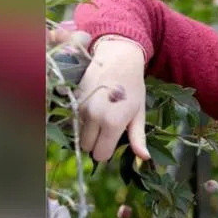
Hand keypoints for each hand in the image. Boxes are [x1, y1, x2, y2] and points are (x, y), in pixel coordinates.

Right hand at [75, 36, 148, 161]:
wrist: (117, 59)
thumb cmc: (133, 88)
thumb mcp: (139, 114)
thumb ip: (138, 138)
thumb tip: (144, 158)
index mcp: (112, 124)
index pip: (101, 155)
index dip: (106, 151)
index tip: (112, 141)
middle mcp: (94, 117)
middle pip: (87, 147)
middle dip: (95, 143)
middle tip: (107, 130)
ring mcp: (81, 108)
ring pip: (79, 134)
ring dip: (88, 131)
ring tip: (101, 116)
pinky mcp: (73, 100)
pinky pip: (74, 120)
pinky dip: (81, 120)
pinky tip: (93, 107)